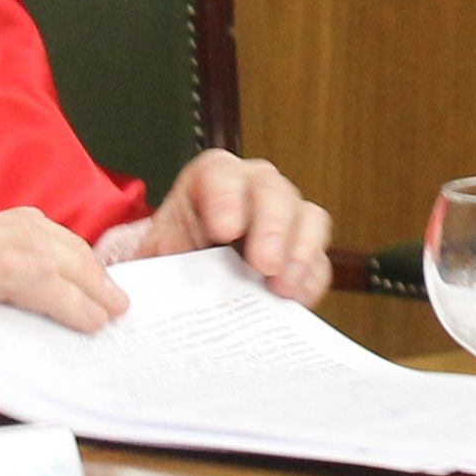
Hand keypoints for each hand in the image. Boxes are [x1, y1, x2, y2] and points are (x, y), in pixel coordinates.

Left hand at [138, 150, 334, 300]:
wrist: (187, 283)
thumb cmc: (171, 258)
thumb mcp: (155, 253)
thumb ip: (158, 253)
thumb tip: (167, 262)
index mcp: (211, 179)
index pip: (221, 174)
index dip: (225, 198)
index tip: (224, 231)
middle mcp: (254, 189)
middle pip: (273, 192)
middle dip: (272, 228)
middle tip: (264, 265)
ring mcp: (285, 220)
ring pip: (309, 218)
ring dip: (299, 253)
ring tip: (282, 288)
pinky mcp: (303, 255)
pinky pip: (319, 262)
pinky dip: (310, 281)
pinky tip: (295, 301)